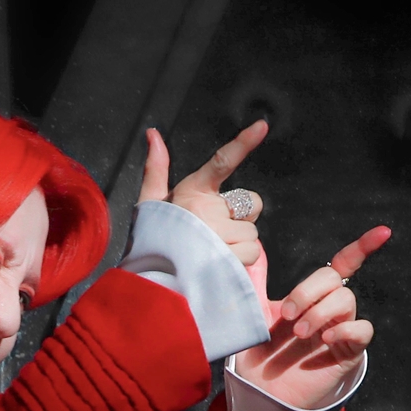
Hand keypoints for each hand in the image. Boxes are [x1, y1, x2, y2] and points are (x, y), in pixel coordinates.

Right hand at [138, 121, 268, 266]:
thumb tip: (153, 134)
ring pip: (252, 234)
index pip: (221, 161)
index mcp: (192, 191)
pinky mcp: (227, 258)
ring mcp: (218, 234)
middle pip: (251, 204)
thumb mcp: (151, 203)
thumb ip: (157, 168)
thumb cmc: (152, 242)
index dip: (243, 143)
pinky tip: (218, 265)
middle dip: (241, 218)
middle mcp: (207, 210)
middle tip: (216, 230)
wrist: (149, 283)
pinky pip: (251, 254)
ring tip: (212, 252)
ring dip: (239, 244)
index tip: (262, 126)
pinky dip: (239, 262)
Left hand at [232, 225, 392, 410]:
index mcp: (313, 296)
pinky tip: (325, 339)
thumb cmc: (261, 354)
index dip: (363, 247)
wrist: (262, 392)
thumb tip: (255, 245)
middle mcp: (331, 310)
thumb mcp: (254, 312)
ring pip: (346, 300)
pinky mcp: (348, 353)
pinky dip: (345, 329)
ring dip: (320, 311)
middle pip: (335, 280)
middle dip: (308, 291)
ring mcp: (341, 330)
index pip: (343, 264)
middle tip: (287, 313)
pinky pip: (362, 330)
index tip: (384, 232)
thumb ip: (257, 279)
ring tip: (298, 332)